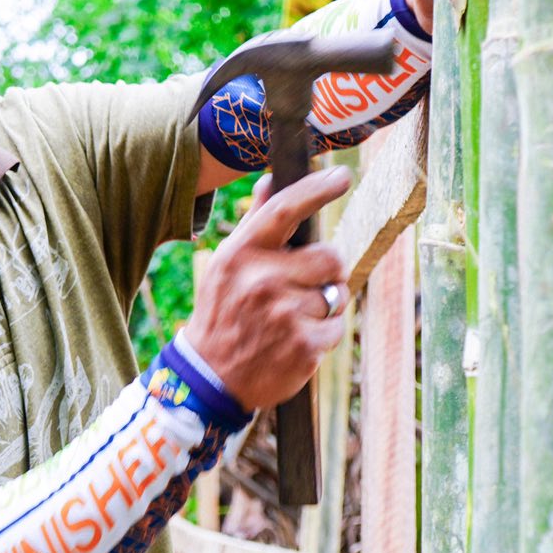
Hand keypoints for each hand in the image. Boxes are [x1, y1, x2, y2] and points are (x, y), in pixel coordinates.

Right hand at [183, 166, 354, 411]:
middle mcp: (263, 280)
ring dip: (324, 306)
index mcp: (242, 255)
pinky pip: (337, 328)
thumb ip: (253, 225)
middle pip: (330, 257)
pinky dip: (324, 334)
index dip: (316, 189)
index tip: (341, 176)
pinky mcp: (304, 346)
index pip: (285, 210)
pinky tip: (296, 339)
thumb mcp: (225, 266)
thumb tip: (269, 181)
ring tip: (293, 318)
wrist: (211, 377)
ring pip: (336, 295)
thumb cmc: (222, 313)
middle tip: (309, 284)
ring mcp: (285, 315)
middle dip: (328, 271)